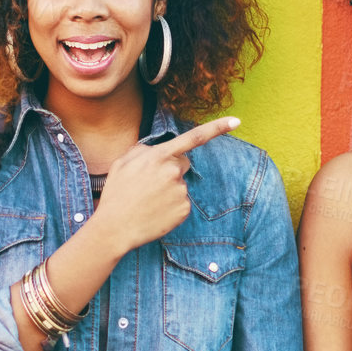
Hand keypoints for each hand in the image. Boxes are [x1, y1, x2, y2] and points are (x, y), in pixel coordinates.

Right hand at [90, 117, 238, 254]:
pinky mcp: (185, 209)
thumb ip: (143, 150)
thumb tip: (159, 150)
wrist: (115, 229)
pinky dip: (171, 206)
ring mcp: (181, 191)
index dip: (217, 128)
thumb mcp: (122, 163)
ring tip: (147, 200)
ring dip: (168, 189)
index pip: (193, 137)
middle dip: (171, 169)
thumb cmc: (117, 194)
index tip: (236, 121)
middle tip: (148, 185)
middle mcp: (173, 171)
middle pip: (183, 163)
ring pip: (180, 184)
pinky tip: (156, 211)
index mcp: (159, 156)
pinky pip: (182, 202)